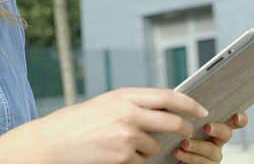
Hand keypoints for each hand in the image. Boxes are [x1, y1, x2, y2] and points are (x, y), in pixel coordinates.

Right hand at [33, 87, 208, 163]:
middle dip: (184, 130)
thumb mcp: (107, 103)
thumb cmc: (78, 121)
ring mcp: (128, 136)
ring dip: (147, 148)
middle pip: (172, 122)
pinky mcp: (123, 157)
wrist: (54, 141)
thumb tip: (162, 110)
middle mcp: (130, 113)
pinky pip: (140, 161)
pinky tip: (114, 154)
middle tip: (186, 133)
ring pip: (155, 146)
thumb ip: (133, 104)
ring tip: (121, 143)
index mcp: (125, 95)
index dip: (189, 104)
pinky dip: (132, 161)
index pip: (168, 96)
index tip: (200, 109)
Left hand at [172, 112, 248, 163]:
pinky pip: (201, 163)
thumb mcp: (183, 121)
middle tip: (207, 127)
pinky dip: (188, 157)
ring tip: (184, 143)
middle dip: (218, 129)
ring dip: (198, 146)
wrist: (169, 153)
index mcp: (216, 127)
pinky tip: (178, 152)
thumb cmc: (176, 134)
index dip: (240, 119)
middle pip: (226, 134)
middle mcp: (218, 141)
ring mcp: (213, 155)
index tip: (236, 116)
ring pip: (212, 151)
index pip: (235, 122)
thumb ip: (190, 112)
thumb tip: (185, 97)